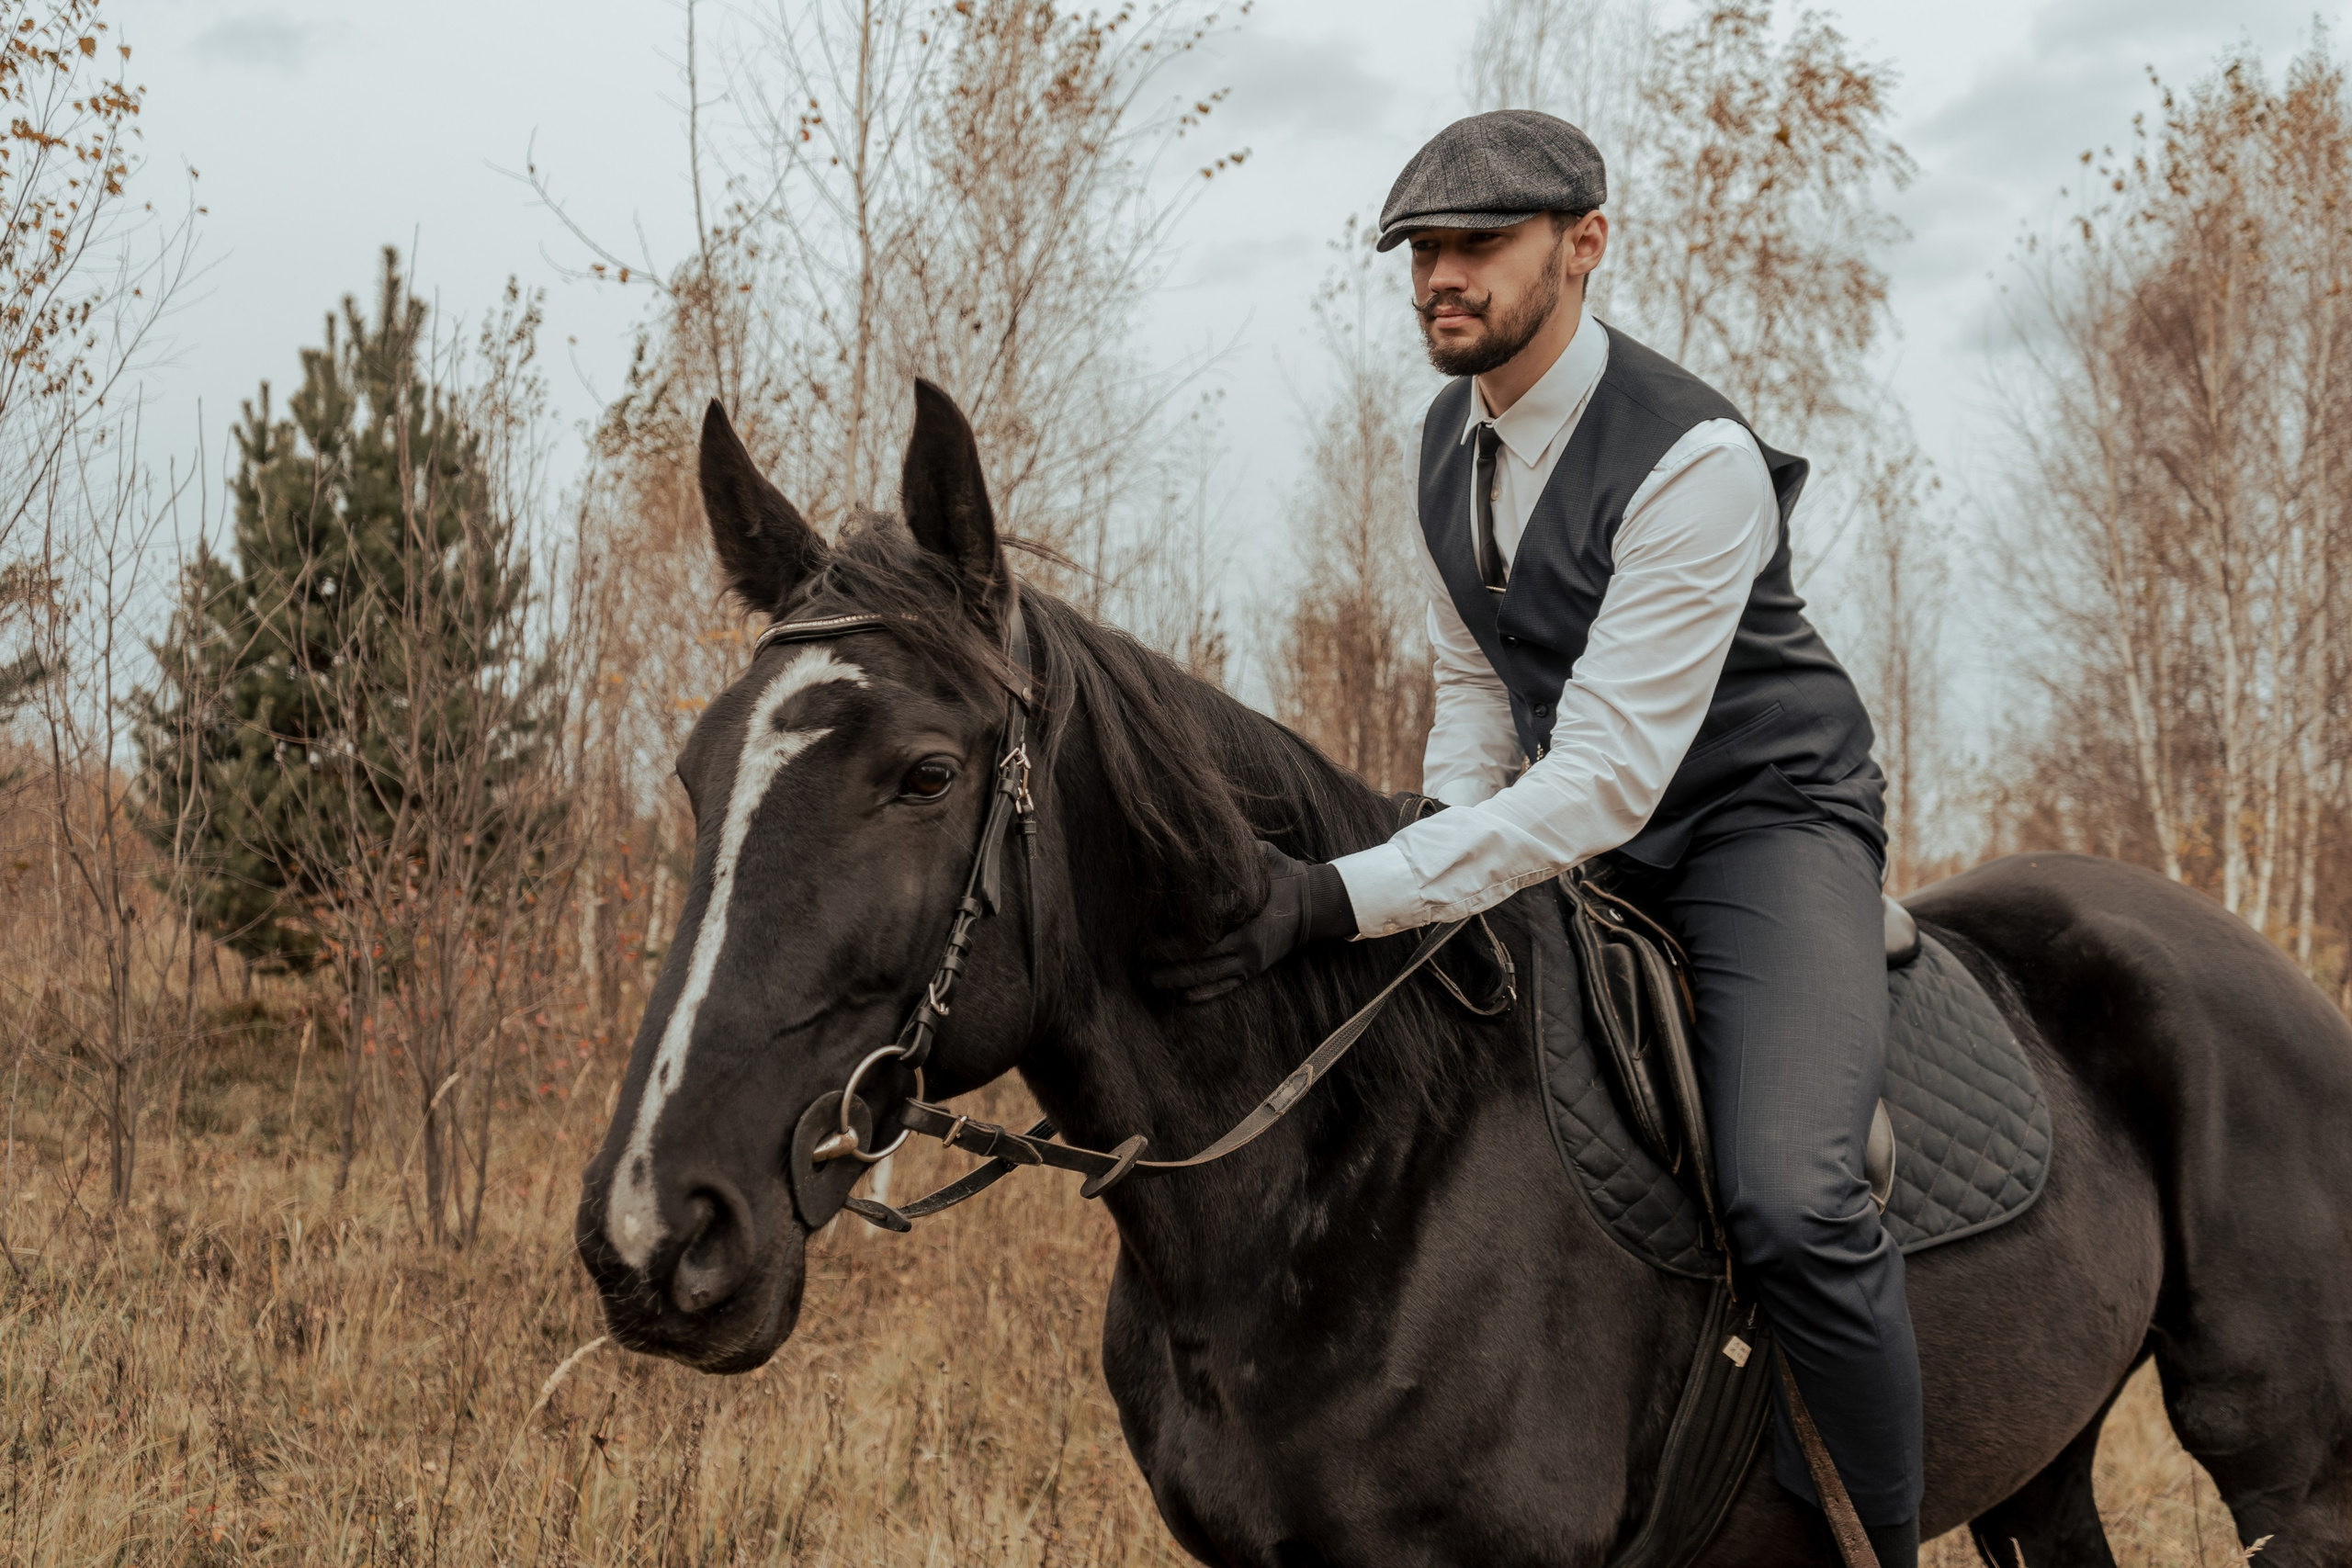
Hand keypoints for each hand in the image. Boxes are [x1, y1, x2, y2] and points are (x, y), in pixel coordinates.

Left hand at [1148, 840, 1356, 1002]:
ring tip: (1151, 980)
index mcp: (1249, 911)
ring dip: (1178, 978)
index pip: (1209, 919)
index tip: (1153, 921)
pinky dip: (1203, 994)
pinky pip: (1226, 987)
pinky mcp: (1254, 971)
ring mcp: (1251, 960)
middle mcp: (1248, 941)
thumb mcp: (1267, 856)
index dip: (1181, 923)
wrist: (1315, 907)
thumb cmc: (1285, 877)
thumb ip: (1242, 850)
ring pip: (1209, 975)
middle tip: (1140, 954)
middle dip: (1168, 955)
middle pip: (1201, 953)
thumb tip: (1209, 835)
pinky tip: (1182, 996)